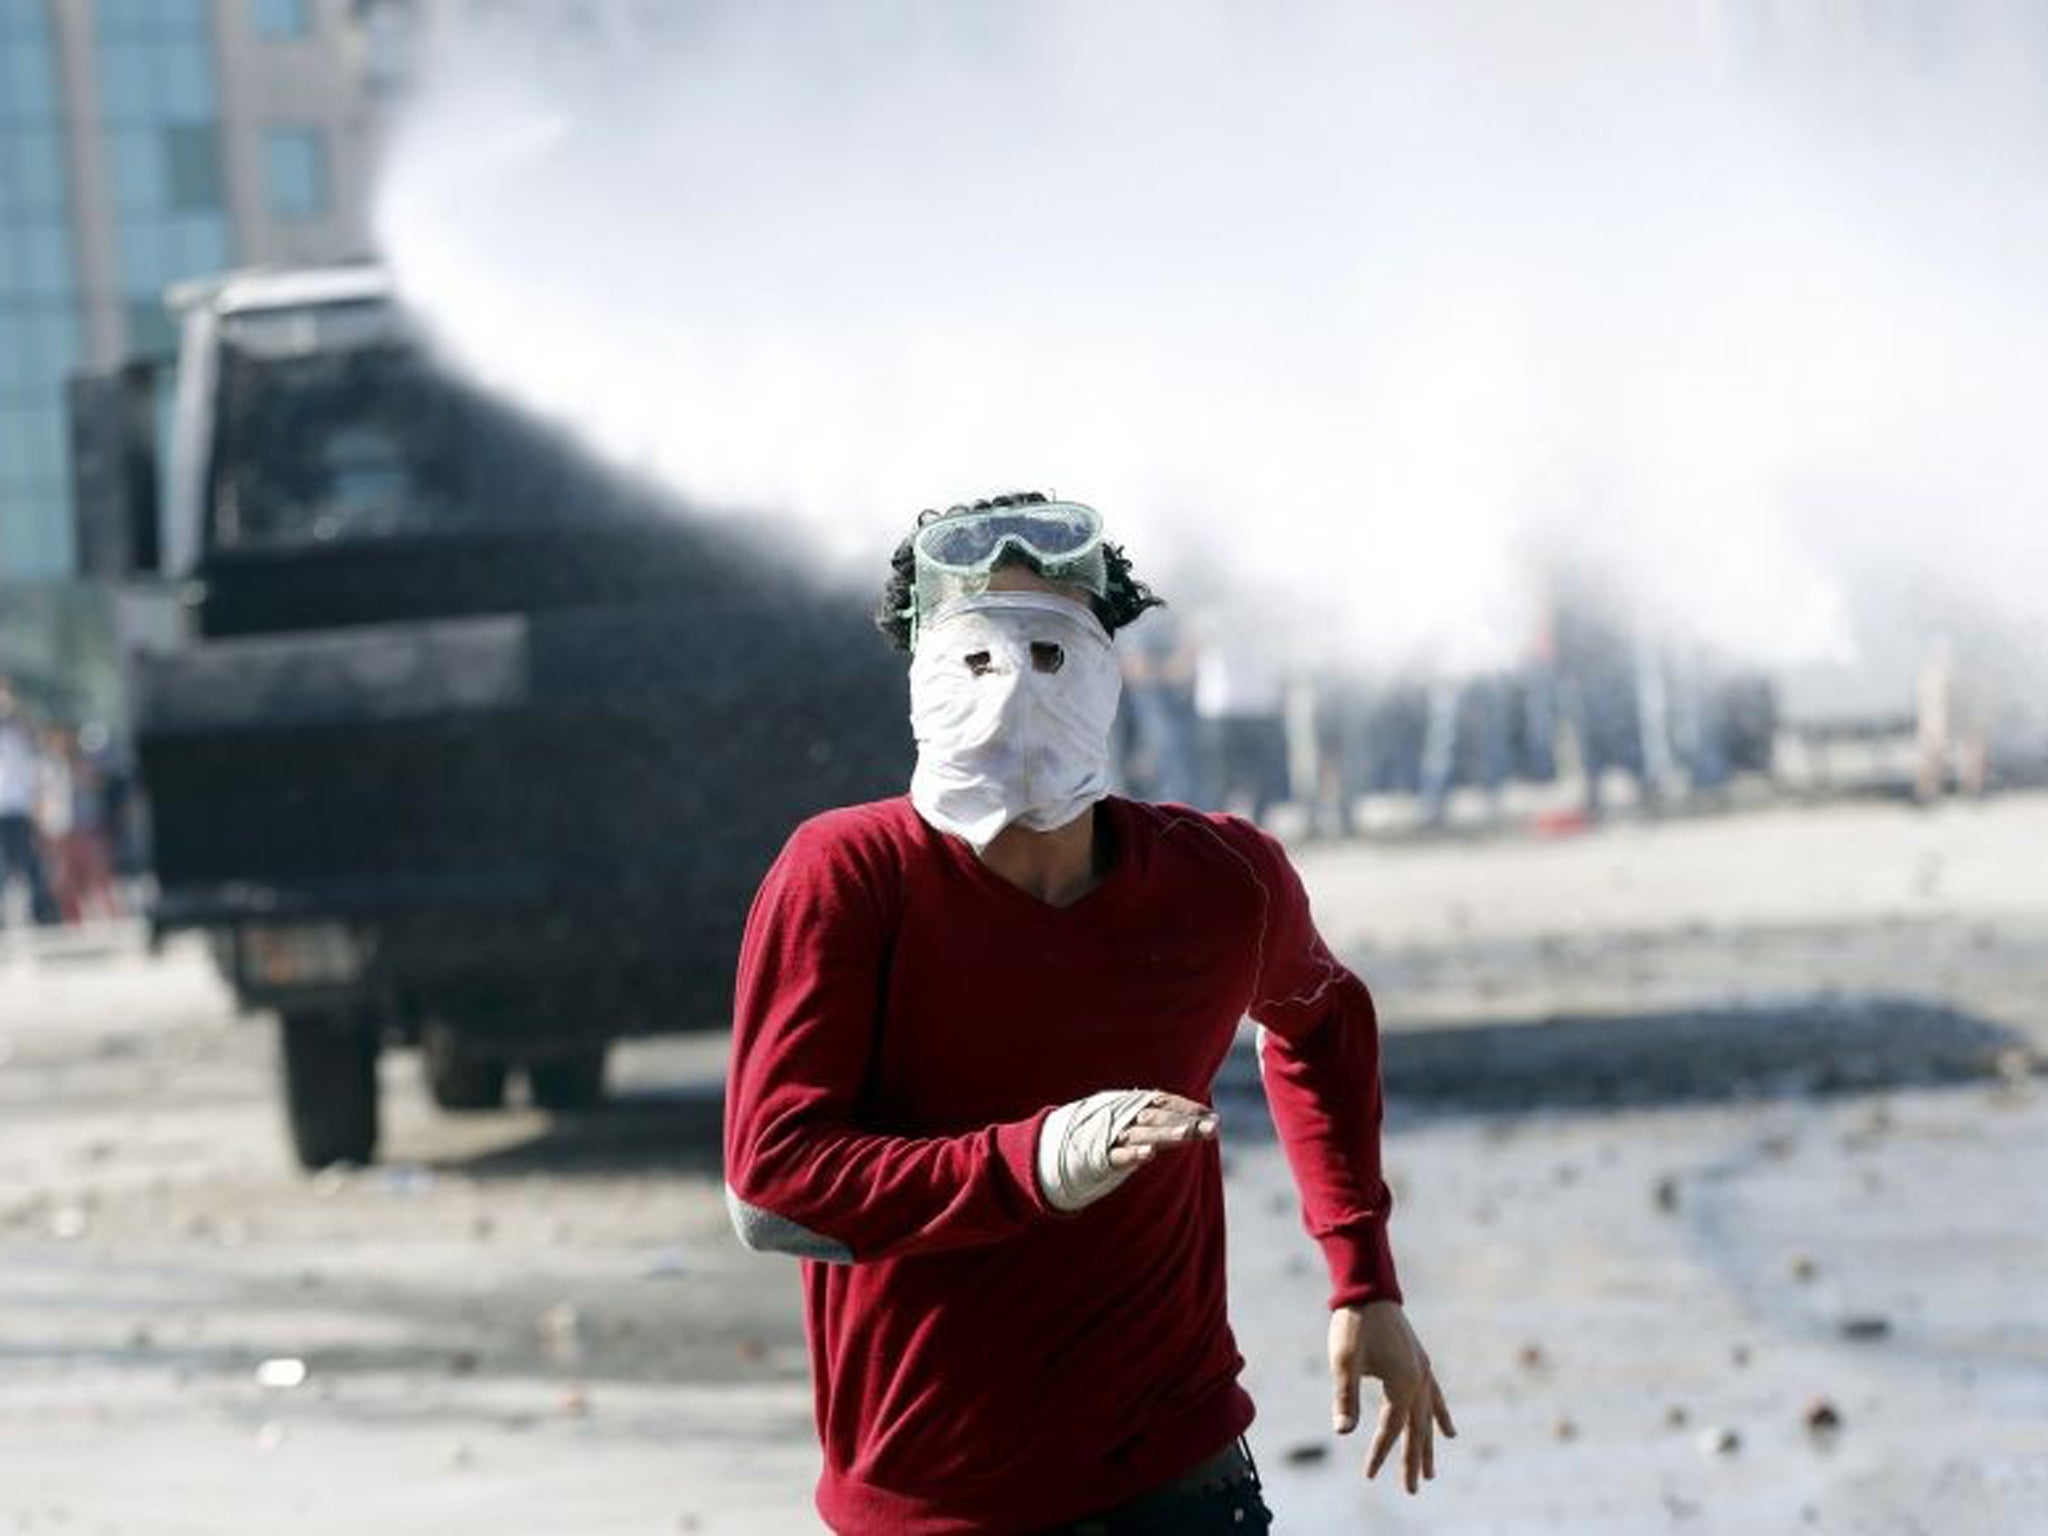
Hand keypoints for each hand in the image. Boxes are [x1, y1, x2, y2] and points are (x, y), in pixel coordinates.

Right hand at [1106, 1091, 1218, 1168]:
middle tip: (1212, 1127)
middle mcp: (1125, 1116)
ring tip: (1186, 1134)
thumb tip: (1211, 1121)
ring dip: (1165, 1133)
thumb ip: (1169, 1121)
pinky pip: (1118, 1155)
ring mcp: (1112, 1135)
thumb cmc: (1109, 1131)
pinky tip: (1149, 1154)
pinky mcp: (1099, 1156)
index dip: (1187, 1109)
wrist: (1060, 1144)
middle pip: (1159, 1117)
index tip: (1213, 1118)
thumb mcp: (1136, 1121)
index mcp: (1133, 1104)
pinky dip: (1133, 1153)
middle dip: (1186, 1122)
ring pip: (1142, 1134)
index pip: (1165, 1102)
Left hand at [1329, 1300, 1453, 1494]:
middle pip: (1415, 1429)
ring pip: (1428, 1417)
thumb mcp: (1344, 1361)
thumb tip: (1342, 1431)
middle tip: (1413, 1489)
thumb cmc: (1353, 1324)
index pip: (1391, 1428)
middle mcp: (1418, 1379)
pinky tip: (1449, 1431)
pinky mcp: (1420, 1362)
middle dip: (1412, 1460)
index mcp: (1402, 1382)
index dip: (1380, 1453)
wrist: (1368, 1288)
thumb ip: (1345, 1396)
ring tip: (1431, 1471)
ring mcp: (1423, 1370)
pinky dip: (1441, 1415)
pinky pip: (1435, 1396)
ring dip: (1428, 1444)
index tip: (1369, 1476)